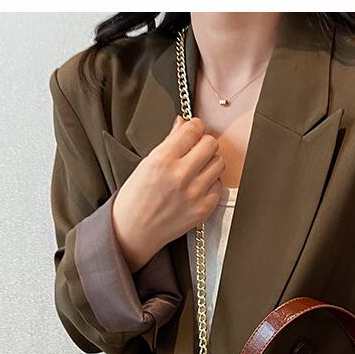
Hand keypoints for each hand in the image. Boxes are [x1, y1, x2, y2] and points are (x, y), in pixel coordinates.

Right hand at [112, 115, 225, 272]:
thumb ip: (170, 141)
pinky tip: (199, 185)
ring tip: (198, 168)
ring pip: (219, 163)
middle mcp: (181, 175)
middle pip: (211, 144)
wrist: (135, 230)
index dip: (196, 126)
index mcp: (163, 160)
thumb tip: (183, 123)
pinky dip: (211, 183)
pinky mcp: (204, 209)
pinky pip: (219, 186)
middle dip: (205, 143)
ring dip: (210, 162)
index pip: (193, 130)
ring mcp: (195, 193)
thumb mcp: (147, 163)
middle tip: (197, 148)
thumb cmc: (136, 198)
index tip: (195, 128)